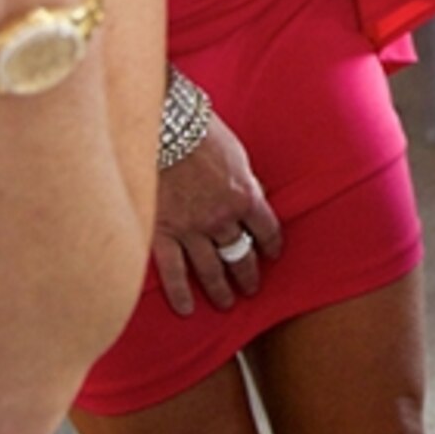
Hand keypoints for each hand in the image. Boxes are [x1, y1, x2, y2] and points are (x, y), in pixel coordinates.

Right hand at [151, 115, 281, 315]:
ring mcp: (191, 229)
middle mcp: (222, 218)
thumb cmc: (200, 131)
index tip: (272, 254)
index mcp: (245, 195)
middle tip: (251, 288)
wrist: (163, 125)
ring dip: (220, 289)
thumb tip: (249, 196)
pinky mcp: (163, 233)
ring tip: (226, 303)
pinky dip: (181, 292)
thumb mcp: (235, 153)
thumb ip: (242, 181)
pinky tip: (188, 308)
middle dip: (248, 274)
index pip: (267, 229)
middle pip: (240, 254)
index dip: (271, 245)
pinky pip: (174, 271)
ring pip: (211, 269)